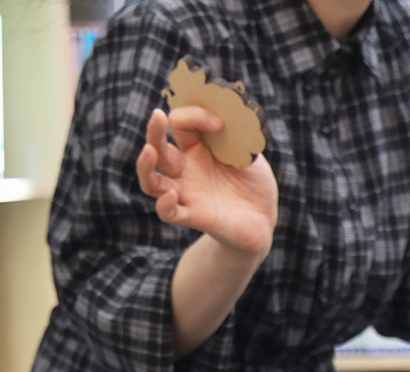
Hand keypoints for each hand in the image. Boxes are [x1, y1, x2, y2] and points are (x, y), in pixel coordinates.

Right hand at [137, 107, 277, 257]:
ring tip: (149, 151)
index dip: (194, 116)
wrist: (263, 218)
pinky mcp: (194, 216)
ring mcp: (187, 193)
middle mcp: (186, 170)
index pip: (180, 125)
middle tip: (157, 115)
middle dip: (154, 131)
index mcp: (196, 149)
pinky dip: (165, 205)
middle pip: (158, 150)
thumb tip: (232, 114)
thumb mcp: (249, 152)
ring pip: (152, 182)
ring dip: (145, 166)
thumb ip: (238, 135)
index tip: (219, 122)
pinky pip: (168, 213)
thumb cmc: (253, 183)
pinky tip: (171, 195)